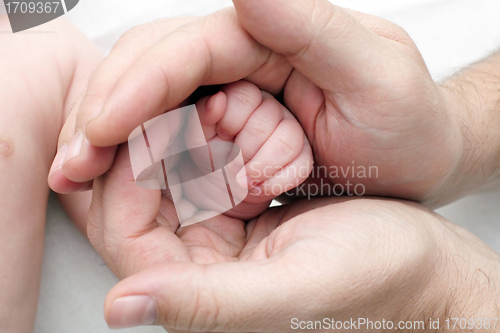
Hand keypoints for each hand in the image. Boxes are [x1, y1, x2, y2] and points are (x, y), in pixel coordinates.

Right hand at [49, 0, 472, 206]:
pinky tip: (120, 175)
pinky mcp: (233, 127)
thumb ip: (310, 26)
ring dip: (113, 138)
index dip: (136, 88)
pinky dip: (142, 155)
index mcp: (271, 33)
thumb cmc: (406, 124)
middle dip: (106, 115)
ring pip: (154, 104)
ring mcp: (234, 91)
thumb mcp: (374, 76)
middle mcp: (243, 55)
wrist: (416, 158)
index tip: (98, 129)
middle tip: (71, 163)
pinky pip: (174, 135)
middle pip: (154, 71)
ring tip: (80, 175)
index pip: (187, 50)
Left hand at [89, 144, 499, 331]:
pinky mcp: (240, 211)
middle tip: (193, 113)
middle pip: (141, 202)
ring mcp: (219, 237)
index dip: (128, 180)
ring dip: (188, 139)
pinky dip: (215, 138)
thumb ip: (208, 304)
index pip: (128, 237)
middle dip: (160, 152)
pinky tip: (240, 123)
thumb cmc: (377, 278)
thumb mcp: (294, 288)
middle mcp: (201, 271)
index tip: (154, 127)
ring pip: (169, 177)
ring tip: (220, 113)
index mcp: (203, 297)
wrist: (423, 261)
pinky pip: (203, 165)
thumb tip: (119, 308)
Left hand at [190, 80, 312, 219]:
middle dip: (244, 150)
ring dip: (261, 167)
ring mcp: (291, 130)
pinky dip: (276, 182)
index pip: (245, 96)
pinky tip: (257, 189)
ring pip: (288, 141)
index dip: (230, 122)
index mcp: (244, 97)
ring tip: (242, 181)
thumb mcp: (197, 141)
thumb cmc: (210, 159)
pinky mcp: (303, 155)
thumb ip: (202, 119)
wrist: (222, 189)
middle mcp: (271, 108)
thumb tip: (217, 100)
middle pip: (267, 120)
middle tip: (230, 166)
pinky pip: (302, 164)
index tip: (220, 138)